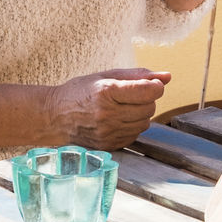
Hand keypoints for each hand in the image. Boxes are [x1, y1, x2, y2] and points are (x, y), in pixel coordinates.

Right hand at [48, 68, 170, 149]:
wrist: (54, 117)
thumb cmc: (80, 92)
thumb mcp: (107, 76)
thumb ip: (139, 75)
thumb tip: (168, 76)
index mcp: (106, 92)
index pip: (149, 91)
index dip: (155, 86)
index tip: (151, 84)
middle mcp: (107, 115)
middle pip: (149, 107)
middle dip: (146, 99)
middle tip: (130, 95)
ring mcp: (107, 133)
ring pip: (145, 123)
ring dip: (140, 114)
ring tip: (122, 107)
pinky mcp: (108, 146)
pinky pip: (135, 135)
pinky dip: (132, 126)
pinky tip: (117, 119)